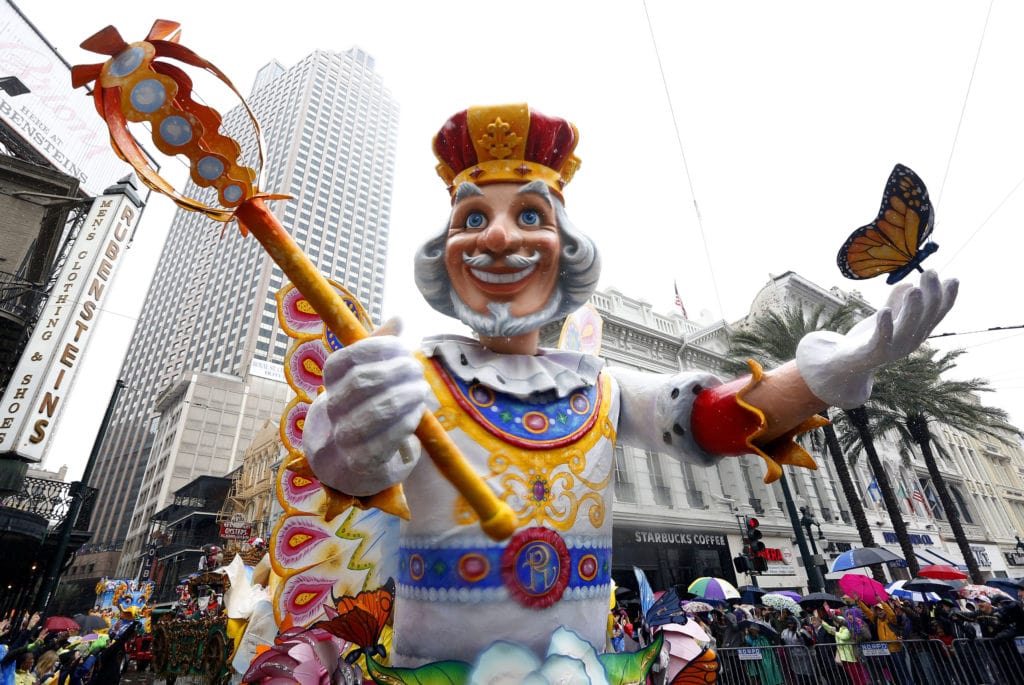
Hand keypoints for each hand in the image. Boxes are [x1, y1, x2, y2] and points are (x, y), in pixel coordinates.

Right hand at [304, 322, 429, 495]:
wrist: (347, 466)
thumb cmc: (362, 413)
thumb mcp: (367, 381)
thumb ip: (379, 350)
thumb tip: (398, 319)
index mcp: (328, 385)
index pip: (344, 360)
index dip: (376, 348)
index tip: (402, 347)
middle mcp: (329, 412)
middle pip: (360, 384)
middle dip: (395, 372)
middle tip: (417, 368)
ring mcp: (340, 441)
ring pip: (372, 413)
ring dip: (405, 397)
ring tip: (422, 389)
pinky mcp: (358, 466)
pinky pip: (383, 442)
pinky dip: (405, 423)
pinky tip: (417, 413)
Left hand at [796, 270, 957, 407]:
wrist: (845, 365)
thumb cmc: (868, 339)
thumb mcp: (885, 317)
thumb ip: (896, 301)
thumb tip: (909, 283)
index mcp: (916, 332)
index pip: (937, 314)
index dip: (946, 298)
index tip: (952, 278)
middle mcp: (910, 341)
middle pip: (926, 317)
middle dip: (930, 294)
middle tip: (929, 273)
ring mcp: (893, 348)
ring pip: (907, 327)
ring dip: (912, 308)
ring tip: (914, 290)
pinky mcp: (874, 353)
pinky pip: (882, 339)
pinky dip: (885, 326)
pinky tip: (884, 310)